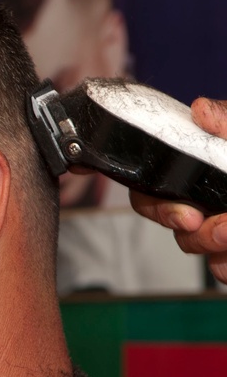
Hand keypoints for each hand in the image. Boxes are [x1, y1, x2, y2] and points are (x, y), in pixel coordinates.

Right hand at [129, 98, 226, 282]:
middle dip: (191, 232)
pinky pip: (218, 268)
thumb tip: (200, 109)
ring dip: (215, 250)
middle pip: (167, 218)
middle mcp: (204, 195)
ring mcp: (218, 223)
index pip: (155, 184)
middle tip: (221, 230)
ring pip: (193, 246)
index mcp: (204, 165)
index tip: (187, 215)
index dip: (161, 206)